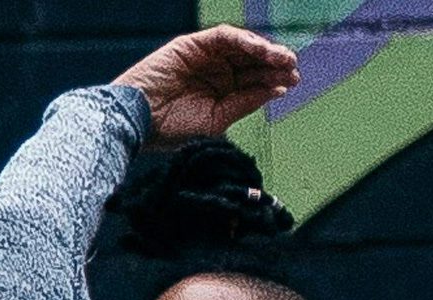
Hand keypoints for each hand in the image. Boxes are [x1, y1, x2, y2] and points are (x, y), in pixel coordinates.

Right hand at [112, 26, 299, 143]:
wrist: (139, 122)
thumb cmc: (170, 129)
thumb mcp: (216, 120)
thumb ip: (244, 103)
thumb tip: (275, 91)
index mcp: (221, 94)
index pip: (253, 82)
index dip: (273, 81)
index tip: (292, 83)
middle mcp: (215, 73)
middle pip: (252, 63)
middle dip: (274, 64)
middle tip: (292, 68)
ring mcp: (204, 58)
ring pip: (241, 48)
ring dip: (263, 50)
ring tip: (280, 57)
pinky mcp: (192, 45)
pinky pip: (223, 37)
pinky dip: (242, 40)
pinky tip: (258, 49)